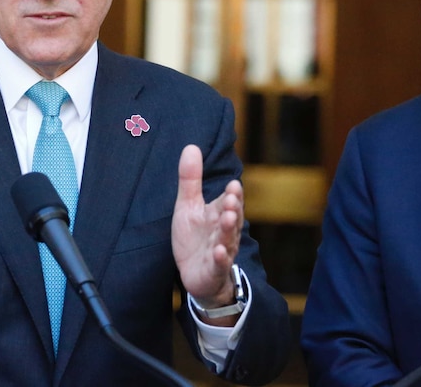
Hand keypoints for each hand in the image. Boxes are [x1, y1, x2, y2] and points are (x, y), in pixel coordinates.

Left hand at [171, 144, 243, 314]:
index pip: (228, 201)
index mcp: (218, 214)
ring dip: (228, 229)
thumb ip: (190, 179)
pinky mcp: (213, 269)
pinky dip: (220, 258)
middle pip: (231, 218)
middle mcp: (223, 231)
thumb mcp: (187, 205)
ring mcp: (220, 250)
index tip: (232, 185)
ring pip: (227, 239)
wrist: (194, 273)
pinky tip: (218, 251)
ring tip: (228, 218)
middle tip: (231, 198)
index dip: (232, 194)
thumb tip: (191, 146)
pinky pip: (219, 263)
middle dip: (232, 208)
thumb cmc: (194, 237)